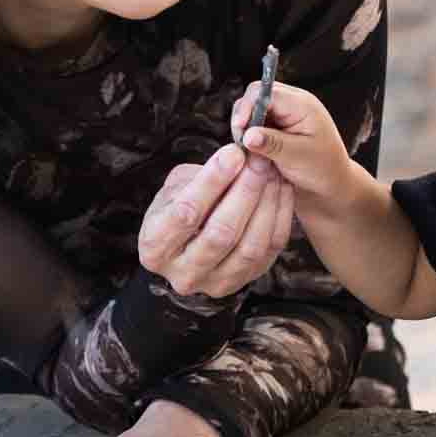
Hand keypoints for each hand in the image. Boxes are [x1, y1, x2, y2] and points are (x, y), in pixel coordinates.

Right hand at [138, 143, 294, 297]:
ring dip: (266, 203)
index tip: (233, 153)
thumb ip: (200, 177)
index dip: (212, 181)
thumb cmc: (179, 207)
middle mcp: (184, 273)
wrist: (188, 244)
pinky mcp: (245, 281)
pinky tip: (281, 188)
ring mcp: (216, 283)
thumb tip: (237, 158)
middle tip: (259, 160)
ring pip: (249, 246)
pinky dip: (279, 215)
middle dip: (245, 191)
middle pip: (221, 234)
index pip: (185, 214)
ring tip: (272, 171)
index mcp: (154, 247)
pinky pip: (270, 249)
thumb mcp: (176, 188)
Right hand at [231, 80, 353, 210]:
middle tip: (242, 142)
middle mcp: (292, 104)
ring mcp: (285, 114)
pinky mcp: (278, 125)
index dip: (248, 107)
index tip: (240, 129)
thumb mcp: (298, 156)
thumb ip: (272, 143)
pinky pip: (257, 123)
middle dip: (244, 117)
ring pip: (253, 110)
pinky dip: (251, 135)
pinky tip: (254, 151)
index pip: (265, 92)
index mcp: (301, 105)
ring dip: (246, 128)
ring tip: (249, 149)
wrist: (333, 182)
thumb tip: (247, 135)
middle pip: (255, 96)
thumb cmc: (324, 169)